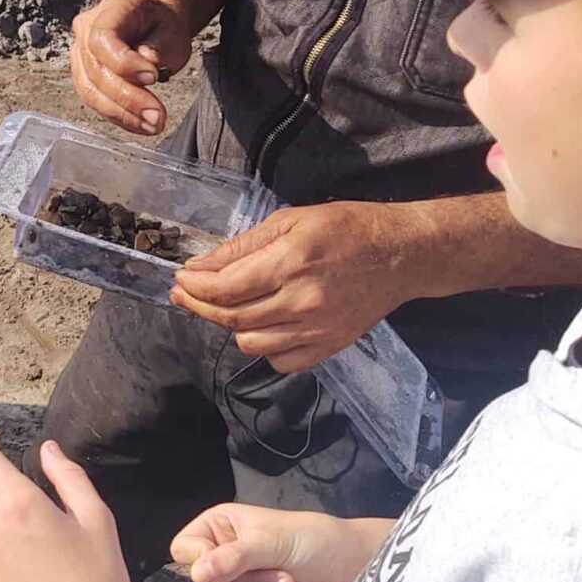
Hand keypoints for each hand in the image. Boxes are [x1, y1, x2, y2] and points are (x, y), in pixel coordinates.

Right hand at [70, 0, 192, 134]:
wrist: (151, 26)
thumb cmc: (161, 25)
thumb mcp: (171, 30)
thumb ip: (160, 47)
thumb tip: (147, 65)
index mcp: (108, 11)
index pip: (102, 39)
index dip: (124, 63)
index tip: (153, 77)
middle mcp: (85, 31)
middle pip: (96, 71)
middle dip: (128, 98)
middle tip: (158, 116)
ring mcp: (80, 55)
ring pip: (91, 91)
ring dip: (123, 114)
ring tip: (153, 125)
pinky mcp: (83, 77)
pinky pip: (95, 101)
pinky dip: (120, 117)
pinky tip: (141, 125)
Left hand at [170, 201, 418, 372]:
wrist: (401, 255)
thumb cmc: (346, 228)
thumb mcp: (291, 220)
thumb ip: (243, 246)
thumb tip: (201, 265)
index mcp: (292, 262)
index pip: (226, 288)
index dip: (195, 287)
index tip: (180, 279)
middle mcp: (303, 301)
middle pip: (233, 318)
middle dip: (200, 306)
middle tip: (185, 293)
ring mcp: (318, 328)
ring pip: (251, 344)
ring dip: (230, 327)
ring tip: (225, 307)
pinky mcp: (330, 345)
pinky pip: (281, 361)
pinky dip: (263, 348)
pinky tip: (262, 326)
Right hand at [171, 505, 394, 581]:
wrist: (352, 567)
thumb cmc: (313, 540)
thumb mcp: (270, 542)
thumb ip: (233, 558)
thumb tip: (197, 575)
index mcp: (220, 526)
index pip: (184, 549)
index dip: (201, 560)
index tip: (228, 563)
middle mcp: (223, 553)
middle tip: (280, 572)